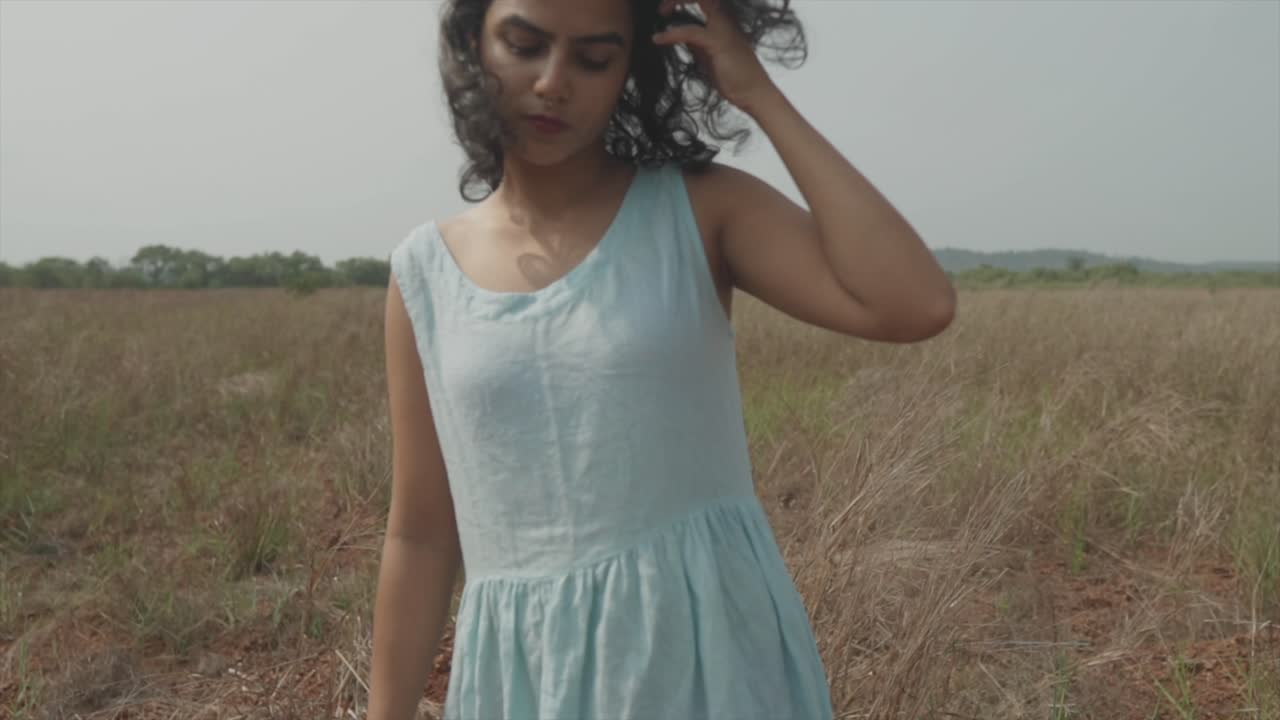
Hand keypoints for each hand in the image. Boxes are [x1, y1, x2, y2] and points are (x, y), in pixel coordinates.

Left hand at [651, 0, 779, 115]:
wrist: (753, 92)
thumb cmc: (734, 76)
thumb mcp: (709, 54)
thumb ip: (696, 41)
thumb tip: (679, 33)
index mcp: (724, 19)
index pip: (704, 0)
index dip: (684, 0)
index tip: (668, 10)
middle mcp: (725, 18)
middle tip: (662, 10)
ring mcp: (723, 28)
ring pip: (698, 0)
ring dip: (674, 2)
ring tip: (660, 15)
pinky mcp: (718, 42)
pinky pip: (689, 31)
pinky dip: (671, 34)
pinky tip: (658, 39)